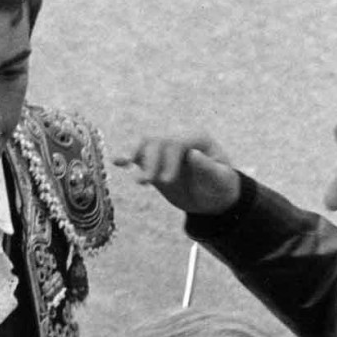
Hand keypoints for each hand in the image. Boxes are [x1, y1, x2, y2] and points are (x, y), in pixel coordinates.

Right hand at [116, 134, 242, 215]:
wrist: (212, 198)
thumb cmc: (220, 186)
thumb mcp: (220, 180)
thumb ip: (208, 168)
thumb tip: (193, 154)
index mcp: (196, 138)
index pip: (175, 142)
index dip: (167, 160)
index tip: (166, 181)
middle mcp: (179, 139)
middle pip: (157, 141)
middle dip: (149, 161)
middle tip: (146, 182)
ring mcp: (165, 149)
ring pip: (145, 144)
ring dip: (134, 154)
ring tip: (124, 165)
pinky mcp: (154, 161)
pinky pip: (138, 154)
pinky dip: (127, 156)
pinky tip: (117, 161)